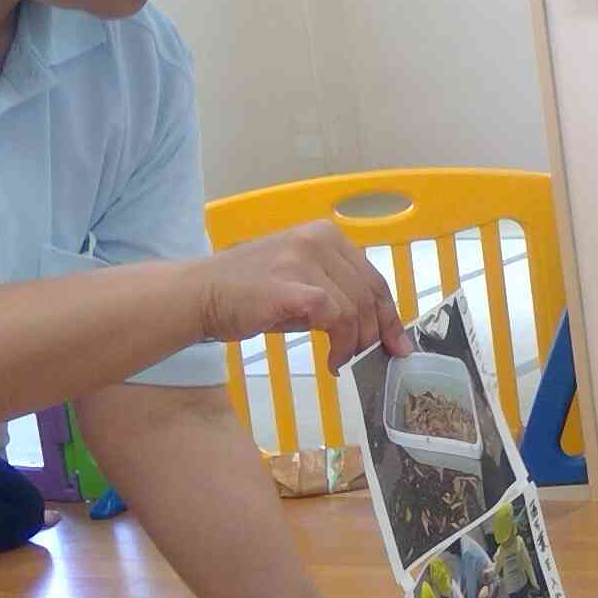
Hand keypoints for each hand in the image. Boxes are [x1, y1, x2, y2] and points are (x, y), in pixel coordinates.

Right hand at [196, 224, 406, 366]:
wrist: (200, 293)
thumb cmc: (248, 292)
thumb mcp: (300, 281)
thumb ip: (336, 294)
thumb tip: (374, 329)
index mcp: (325, 235)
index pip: (373, 278)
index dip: (389, 316)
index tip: (397, 345)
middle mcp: (319, 240)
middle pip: (369, 295)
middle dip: (375, 335)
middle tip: (368, 361)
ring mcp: (304, 260)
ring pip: (355, 310)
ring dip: (354, 345)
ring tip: (340, 362)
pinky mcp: (292, 286)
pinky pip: (335, 319)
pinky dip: (340, 346)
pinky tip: (331, 362)